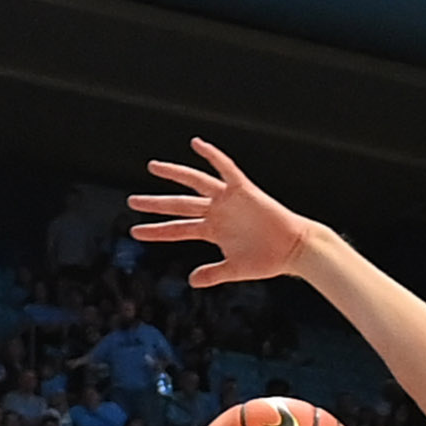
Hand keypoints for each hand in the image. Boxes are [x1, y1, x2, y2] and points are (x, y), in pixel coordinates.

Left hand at [129, 140, 309, 289]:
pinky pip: (226, 169)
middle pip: (179, 205)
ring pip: (195, 183)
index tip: (135, 232)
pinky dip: (213, 156)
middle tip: (132, 201)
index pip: (178, 229)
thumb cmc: (267, 259)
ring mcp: (228, 200)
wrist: (293, 249)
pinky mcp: (244, 190)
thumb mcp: (234, 269)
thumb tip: (191, 281)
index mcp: (212, 230)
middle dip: (155, 204)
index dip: (156, 231)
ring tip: (153, 167)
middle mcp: (216, 212)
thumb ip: (212, 274)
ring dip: (175, 174)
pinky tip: (197, 144)